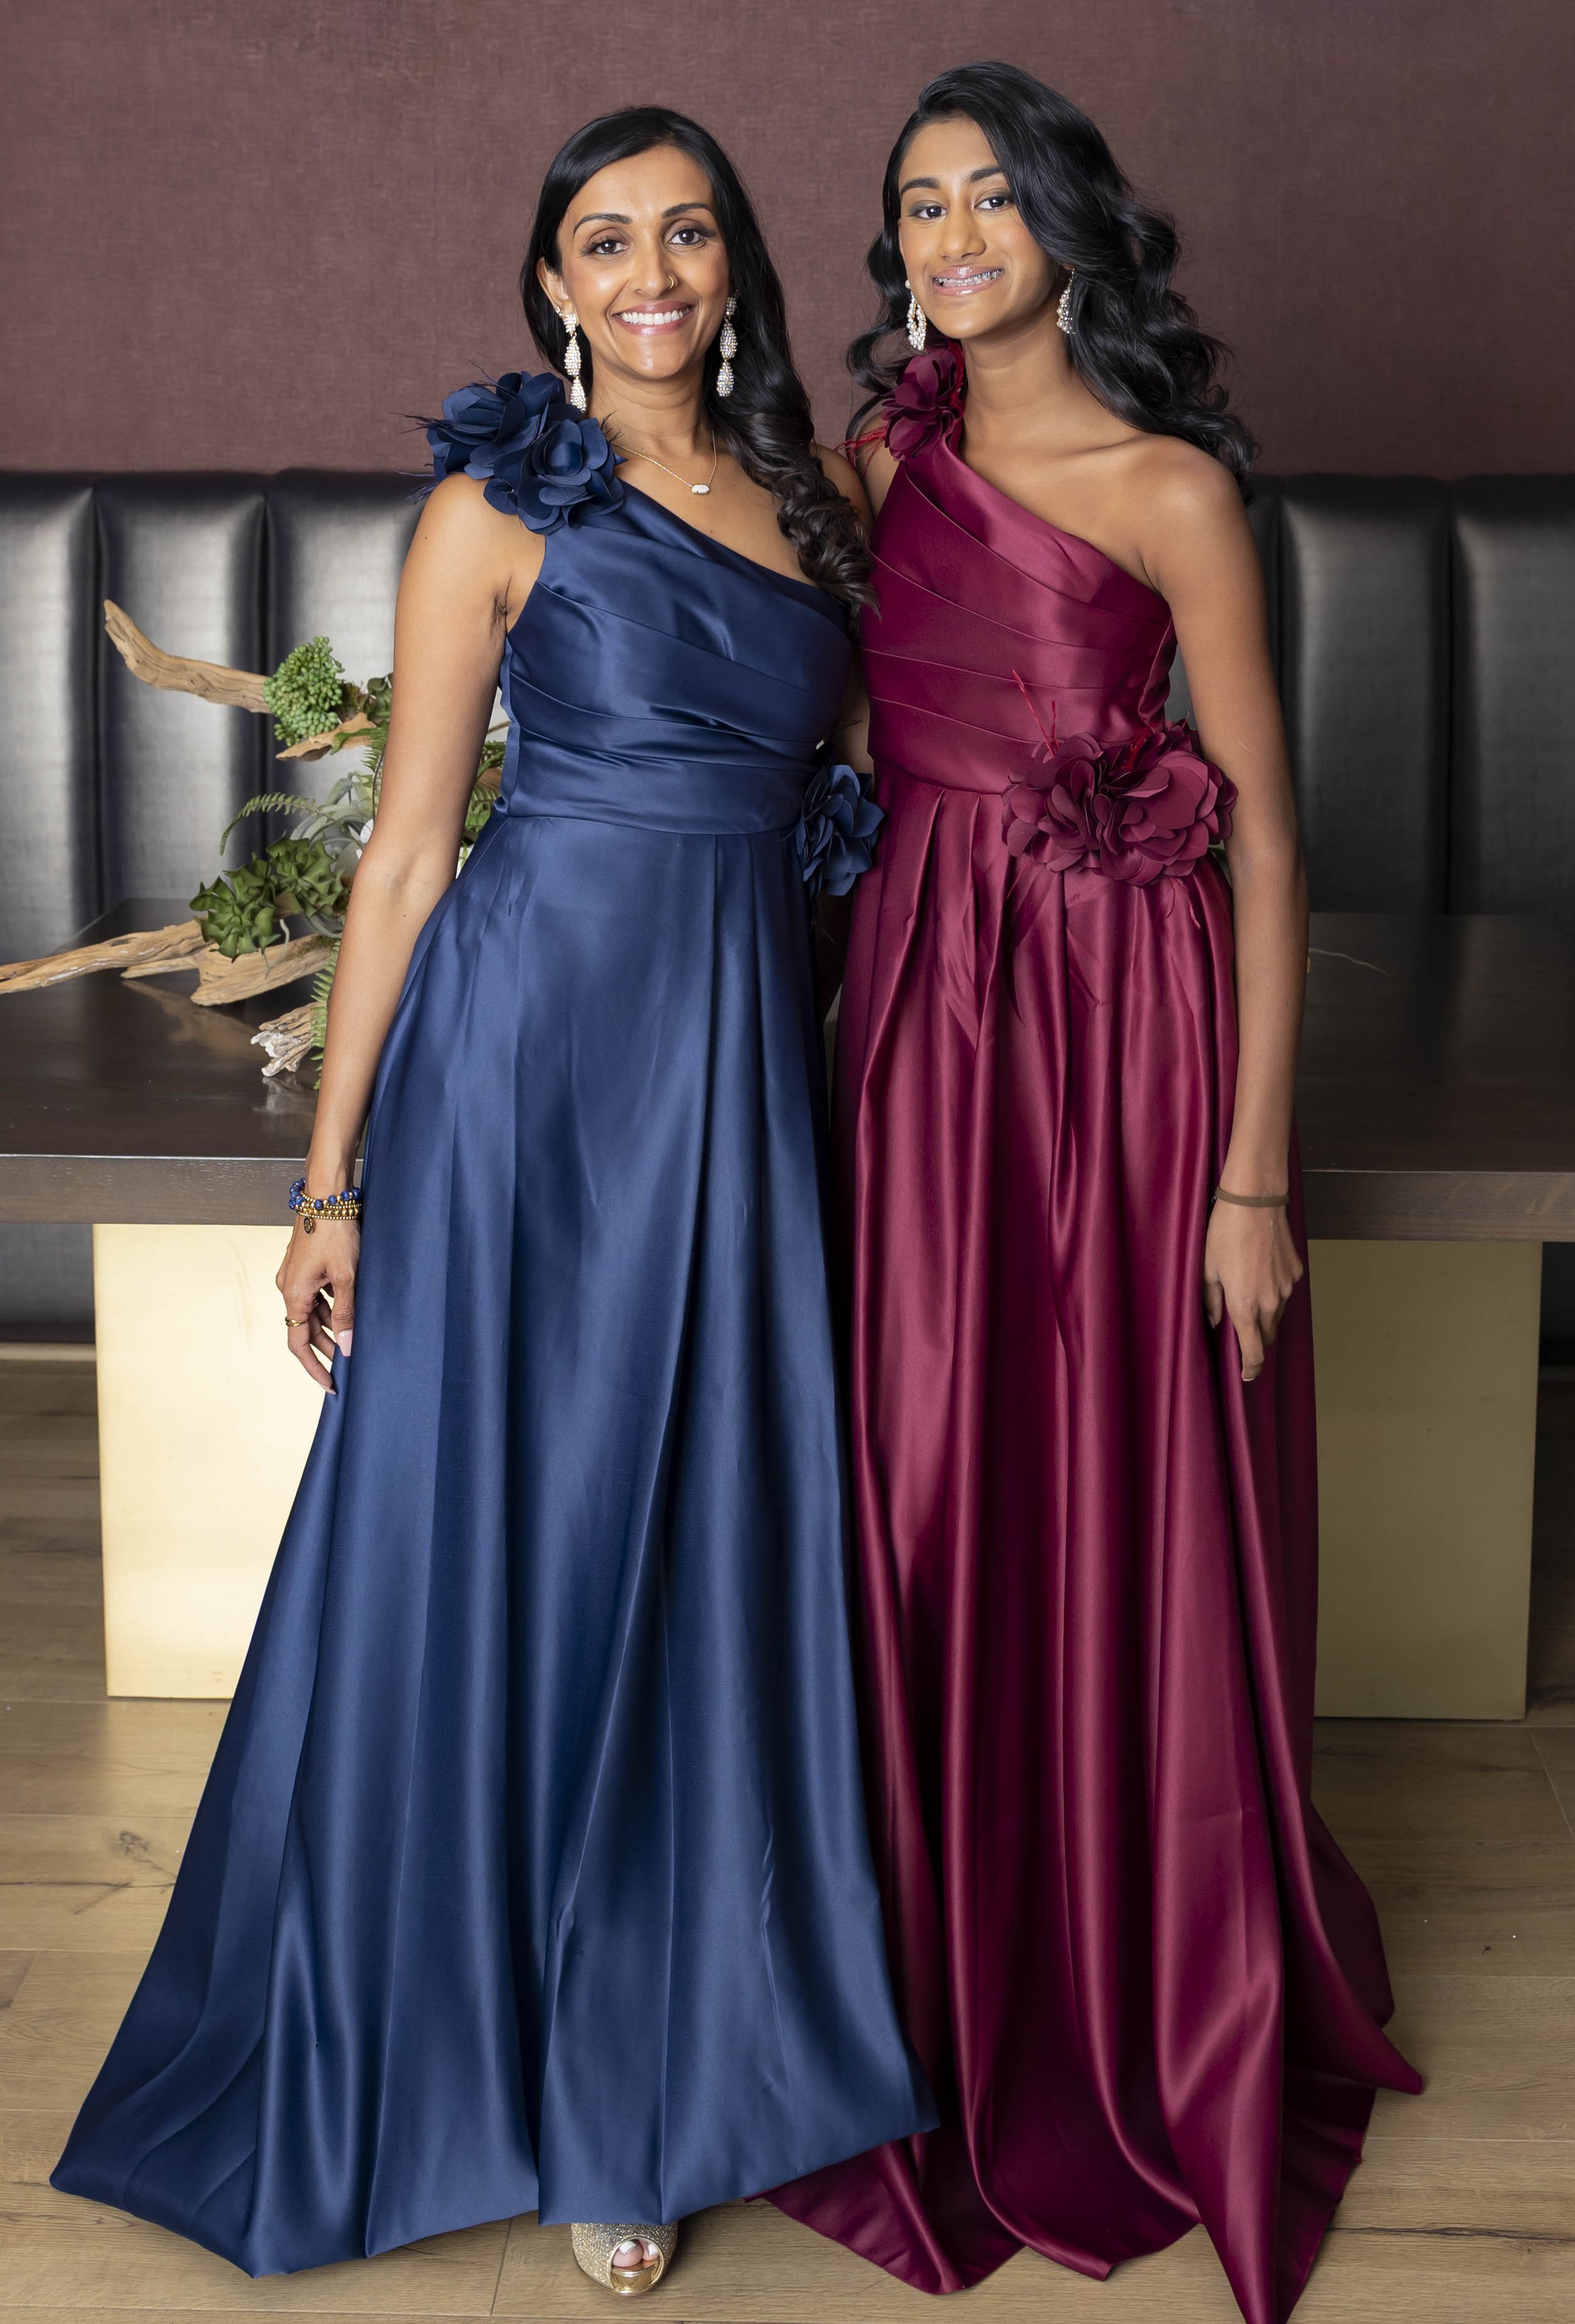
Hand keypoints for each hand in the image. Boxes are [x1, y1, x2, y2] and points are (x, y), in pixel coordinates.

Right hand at [276, 1217, 358, 1391]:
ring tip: (355, 1339)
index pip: (298, 1343)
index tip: (330, 1384)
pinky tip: (351, 1310)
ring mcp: (296, 1275)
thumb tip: (348, 1346)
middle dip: (327, 1348)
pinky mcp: (306, 1265)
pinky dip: (331, 1306)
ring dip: (332, 1326)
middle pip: (306, 1328)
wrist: (328, 1195)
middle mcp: (289, 1287)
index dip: (314, 1367)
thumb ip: (346, 1313)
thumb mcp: (346, 1277)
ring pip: (314, 1311)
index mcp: (293, 1294)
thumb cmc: (336, 1232)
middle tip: (349, 1365)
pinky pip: (317, 1295)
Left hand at [1202, 1201, 1303, 1383]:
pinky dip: (1274, 1293)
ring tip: (1248, 1298)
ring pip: (1278, 1315)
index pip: (1254, 1352)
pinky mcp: (1296, 1272)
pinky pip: (1285, 1293)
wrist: (1255, 1202)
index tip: (1246, 1375)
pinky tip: (1260, 1274)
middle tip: (1241, 1335)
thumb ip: (1210, 1301)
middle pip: (1267, 1336)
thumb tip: (1214, 1321)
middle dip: (1256, 1341)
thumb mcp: (1208, 1269)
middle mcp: (1271, 1302)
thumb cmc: (1225, 1234)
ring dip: (1265, 1316)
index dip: (1251, 1368)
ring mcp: (1287, 1287)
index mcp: (1245, 1306)